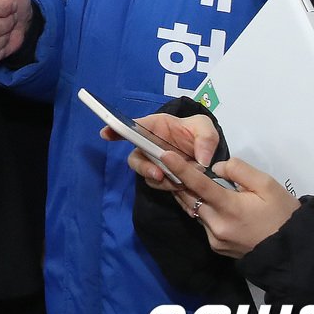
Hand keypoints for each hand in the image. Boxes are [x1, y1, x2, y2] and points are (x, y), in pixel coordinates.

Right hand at [103, 113, 220, 190]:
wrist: (208, 156)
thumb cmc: (200, 134)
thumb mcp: (206, 129)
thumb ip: (206, 139)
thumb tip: (201, 160)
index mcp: (156, 126)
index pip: (132, 126)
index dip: (116, 129)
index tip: (106, 133)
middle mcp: (150, 144)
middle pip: (136, 155)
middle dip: (143, 166)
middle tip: (158, 174)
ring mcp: (154, 162)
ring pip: (145, 172)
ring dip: (157, 179)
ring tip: (175, 183)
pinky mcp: (162, 176)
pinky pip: (157, 184)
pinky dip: (167, 187)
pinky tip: (181, 187)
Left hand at [162, 152, 300, 258]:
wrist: (295, 252)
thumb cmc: (284, 215)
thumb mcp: (267, 185)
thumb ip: (239, 171)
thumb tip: (217, 169)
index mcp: (230, 208)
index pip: (198, 185)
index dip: (180, 168)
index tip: (165, 155)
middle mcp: (217, 226)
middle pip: (191, 199)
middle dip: (180, 181)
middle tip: (173, 165)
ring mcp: (216, 240)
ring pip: (195, 212)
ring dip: (190, 196)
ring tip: (187, 181)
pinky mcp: (217, 248)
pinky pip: (204, 224)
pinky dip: (202, 211)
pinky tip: (209, 203)